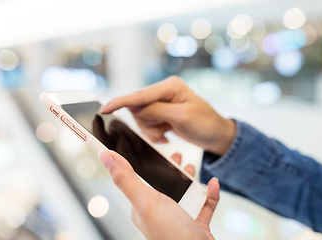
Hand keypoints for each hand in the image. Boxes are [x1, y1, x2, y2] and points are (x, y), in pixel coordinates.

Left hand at [99, 150, 219, 239]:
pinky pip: (203, 205)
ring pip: (184, 192)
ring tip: (192, 166)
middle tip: (176, 156)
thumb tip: (105, 156)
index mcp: (143, 206)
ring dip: (188, 179)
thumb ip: (127, 179)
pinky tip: (212, 184)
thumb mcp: (145, 201)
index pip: (138, 179)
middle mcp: (160, 212)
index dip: (142, 163)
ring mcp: (179, 218)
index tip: (147, 147)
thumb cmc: (171, 234)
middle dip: (170, 169)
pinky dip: (209, 193)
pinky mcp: (197, 224)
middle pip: (163, 184)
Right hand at [100, 76, 234, 154]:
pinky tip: (169, 134)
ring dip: (152, 131)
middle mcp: (164, 91)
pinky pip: (148, 124)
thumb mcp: (181, 117)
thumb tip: (133, 107)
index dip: (121, 102)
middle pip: (138, 108)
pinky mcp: (162, 113)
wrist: (217, 135)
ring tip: (169, 133)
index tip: (104, 109)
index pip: (140, 95)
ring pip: (142, 118)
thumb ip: (156, 110)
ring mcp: (162, 103)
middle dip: (148, 124)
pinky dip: (155, 133)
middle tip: (165, 131)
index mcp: (170, 86)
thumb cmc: (205, 124)